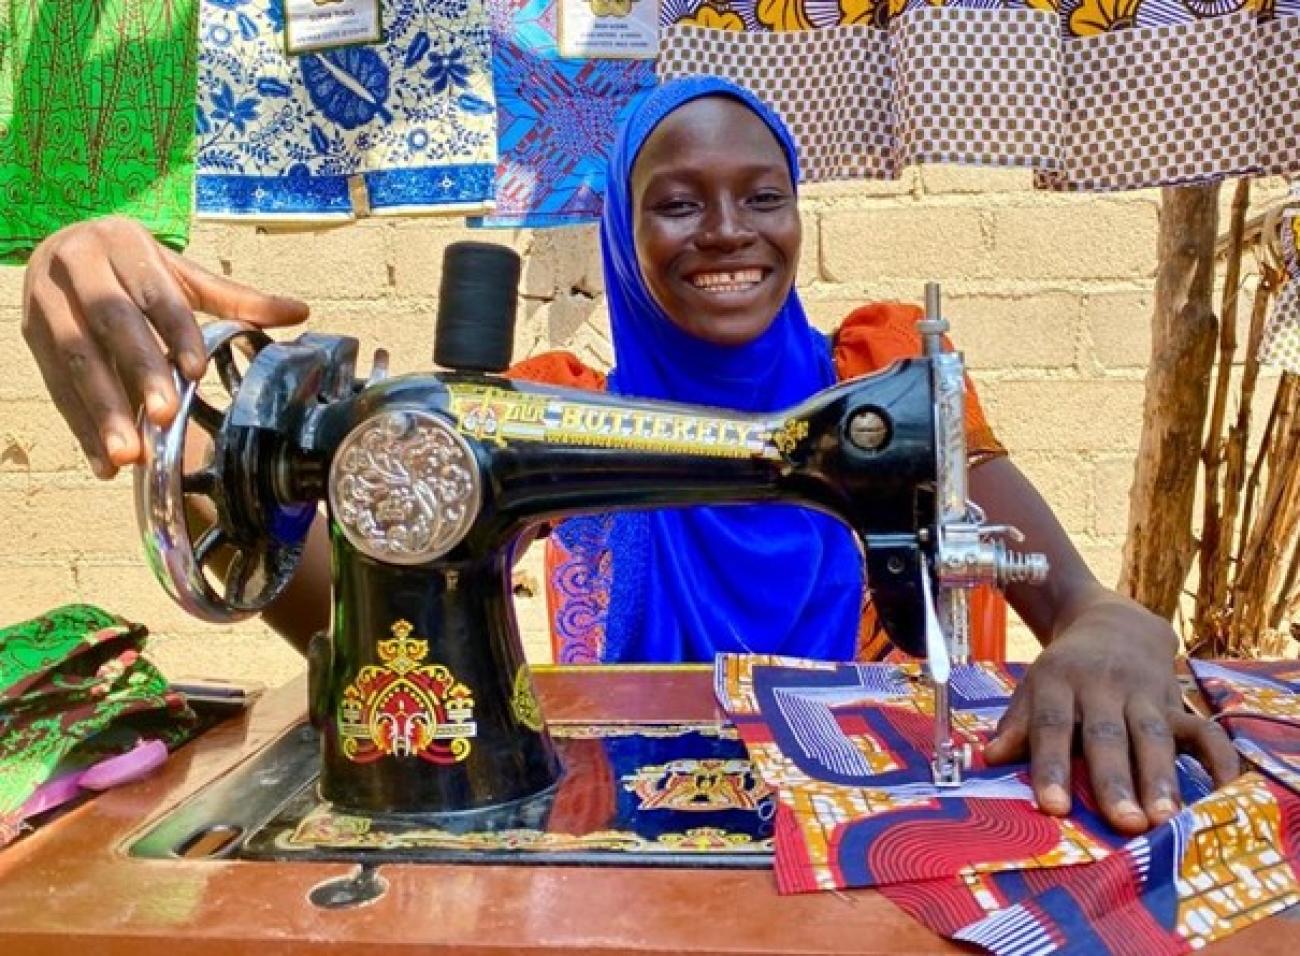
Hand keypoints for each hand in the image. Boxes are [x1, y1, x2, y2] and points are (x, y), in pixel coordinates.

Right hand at [21, 216, 308, 477]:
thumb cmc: (133, 266)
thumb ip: (235, 298)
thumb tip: (299, 312)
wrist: (59, 245)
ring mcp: (46, 302)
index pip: (154, 292)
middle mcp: (78, 267)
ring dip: (102, 410)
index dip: (175, 331)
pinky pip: (55, 387)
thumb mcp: (180, 274)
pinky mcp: (30, 336)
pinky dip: (80, 428)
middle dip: (138, 371)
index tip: (196, 372)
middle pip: (110, 323)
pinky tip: (104, 462)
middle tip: (165, 415)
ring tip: (130, 452)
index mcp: (123, 245)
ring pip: (75, 359)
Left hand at [983, 588, 1240, 834]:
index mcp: (1058, 683)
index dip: (1051, 765)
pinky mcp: (1176, 701)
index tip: (1053, 807)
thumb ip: (1016, 726)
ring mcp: (1143, 693)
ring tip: (1166, 819)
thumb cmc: (1065, 671)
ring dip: (1160, 777)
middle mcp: (1102, 687)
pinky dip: (1218, 758)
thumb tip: (989, 760)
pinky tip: (1226, 791)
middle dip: (1115, 780)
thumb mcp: (1034, 688)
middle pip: (1107, 735)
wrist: (1113, 623)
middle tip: (1124, 823)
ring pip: (1154, 735)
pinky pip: (1203, 729)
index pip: (1053, 726)